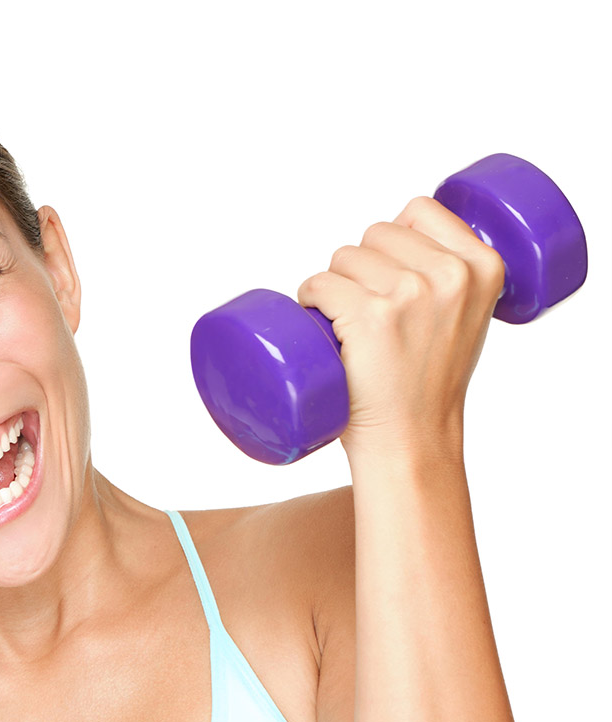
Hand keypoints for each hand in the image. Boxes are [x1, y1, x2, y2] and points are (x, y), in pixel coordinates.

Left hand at [296, 196, 504, 461]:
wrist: (412, 440)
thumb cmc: (428, 382)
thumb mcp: (465, 316)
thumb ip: (450, 274)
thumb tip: (402, 232)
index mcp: (484, 265)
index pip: (419, 210)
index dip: (392, 239)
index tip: (389, 275)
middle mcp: (451, 274)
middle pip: (374, 234)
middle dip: (360, 267)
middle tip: (369, 315)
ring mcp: (410, 294)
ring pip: (342, 257)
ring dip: (332, 286)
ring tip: (349, 327)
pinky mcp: (370, 316)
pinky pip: (318, 284)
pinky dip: (308, 300)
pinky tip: (320, 324)